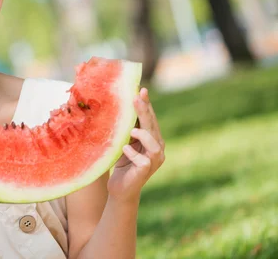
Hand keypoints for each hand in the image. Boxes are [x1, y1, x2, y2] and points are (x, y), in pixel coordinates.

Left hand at [107, 88, 164, 202]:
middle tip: (136, 99)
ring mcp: (154, 161)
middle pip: (153, 127)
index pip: (151, 119)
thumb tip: (120, 104)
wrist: (120, 187)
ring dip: (144, 135)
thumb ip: (127, 127)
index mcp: (153, 138)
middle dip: (145, 112)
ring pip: (154, 144)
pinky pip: (143, 161)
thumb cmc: (122, 161)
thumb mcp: (124, 140)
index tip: (141, 90)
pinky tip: (124, 149)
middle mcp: (157, 148)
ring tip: (132, 130)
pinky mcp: (146, 172)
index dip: (147, 105)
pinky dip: (133, 154)